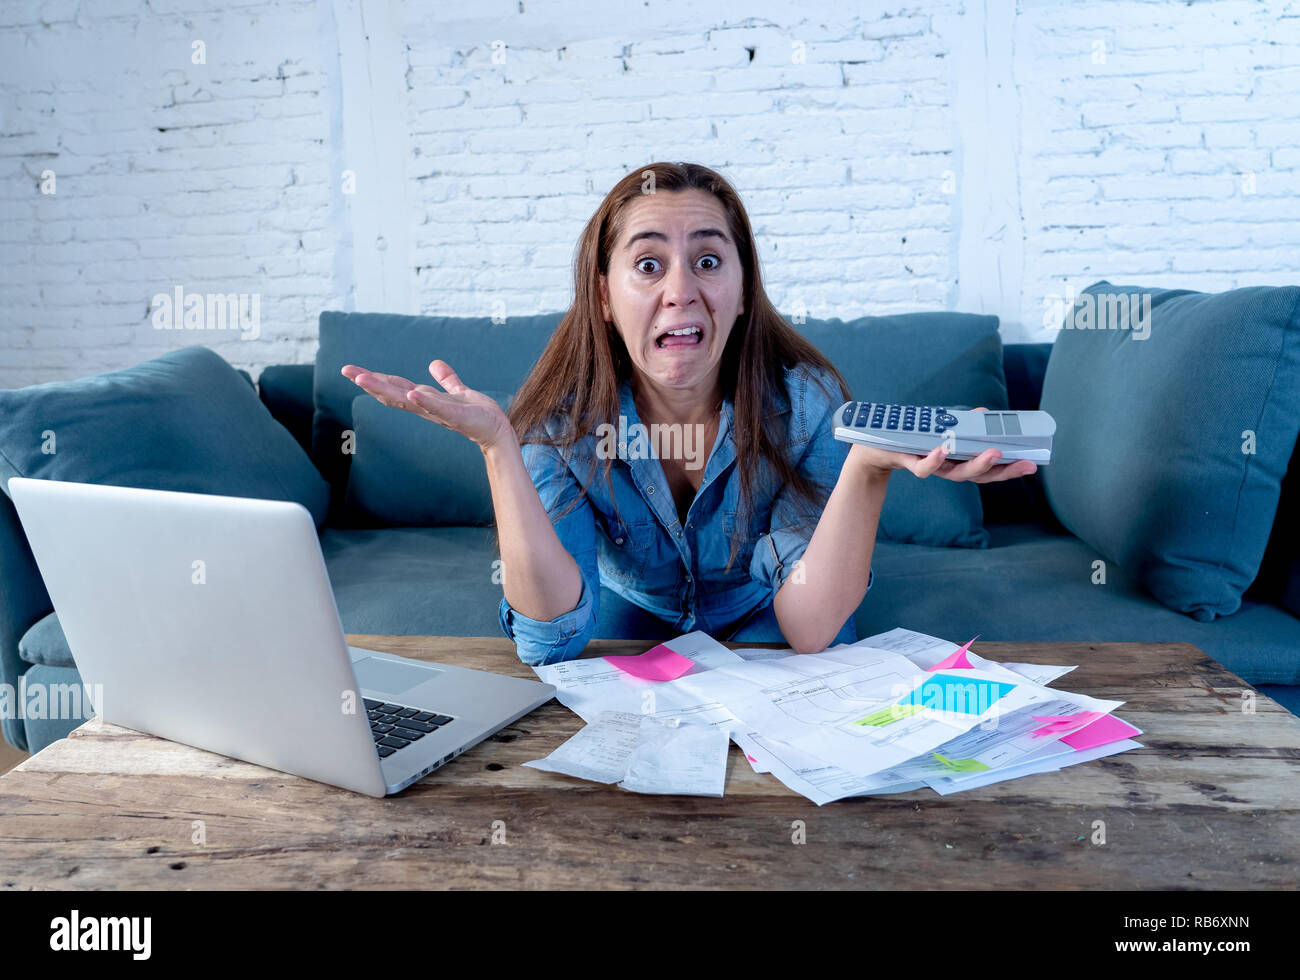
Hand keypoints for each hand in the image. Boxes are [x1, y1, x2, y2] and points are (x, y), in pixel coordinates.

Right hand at [341, 360, 514, 452]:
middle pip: (393, 394)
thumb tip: (435, 364)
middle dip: (370, 382)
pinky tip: (412, 394)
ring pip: (408, 401)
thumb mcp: (459, 392)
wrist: (497, 431)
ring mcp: (439, 413)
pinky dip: (424, 402)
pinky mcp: (457, 415)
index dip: (375, 379)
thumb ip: (447, 379)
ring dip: (386, 390)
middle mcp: (427, 407)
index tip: (352, 370)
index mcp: (425, 400)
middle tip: (347, 372)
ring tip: (366, 379)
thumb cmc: (477, 414)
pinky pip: (438, 408)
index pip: (396, 387)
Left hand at [847, 408, 1038, 483]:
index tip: (1033, 463)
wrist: (873, 446)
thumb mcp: (939, 426)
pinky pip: (923, 466)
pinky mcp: (910, 462)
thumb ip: (962, 425)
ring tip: (994, 454)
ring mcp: (930, 467)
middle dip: (1003, 470)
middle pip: (978, 474)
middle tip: (1026, 463)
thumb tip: (984, 414)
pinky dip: (933, 460)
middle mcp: (946, 467)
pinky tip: (944, 450)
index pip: (988, 468)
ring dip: (976, 465)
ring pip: (956, 473)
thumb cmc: (909, 436)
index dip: (1009, 468)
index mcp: (956, 459)